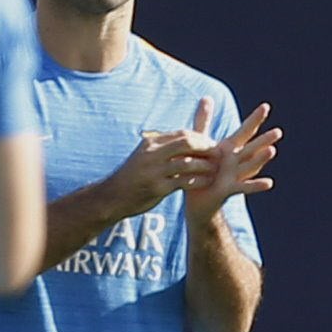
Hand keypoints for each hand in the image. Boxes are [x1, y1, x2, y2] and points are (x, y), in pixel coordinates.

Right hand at [98, 122, 218, 218]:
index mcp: (150, 143)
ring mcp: (154, 171)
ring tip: (216, 169)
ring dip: (205, 165)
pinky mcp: (157, 188)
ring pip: (188, 163)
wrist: (113, 197)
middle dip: (206, 147)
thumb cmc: (133, 176)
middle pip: (186, 143)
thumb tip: (186, 139)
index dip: (200, 138)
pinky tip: (206, 182)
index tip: (212, 144)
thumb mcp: (144, 155)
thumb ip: (163, 147)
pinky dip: (198, 181)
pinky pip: (184, 182)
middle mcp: (152, 154)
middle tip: (218, 154)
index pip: (181, 134)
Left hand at [183, 98, 279, 219]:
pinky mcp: (229, 189)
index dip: (255, 119)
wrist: (196, 200)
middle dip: (265, 140)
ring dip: (261, 159)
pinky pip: (244, 187)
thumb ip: (203, 121)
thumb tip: (206, 97)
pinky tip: (270, 182)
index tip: (266, 106)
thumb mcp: (200, 143)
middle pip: (253, 148)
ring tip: (272, 150)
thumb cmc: (199, 171)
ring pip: (250, 165)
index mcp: (229, 148)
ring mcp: (234, 176)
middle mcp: (235, 161)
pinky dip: (257, 185)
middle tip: (278, 131)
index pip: (245, 131)